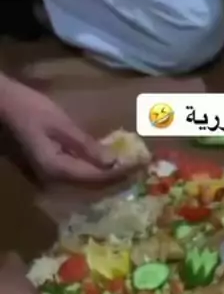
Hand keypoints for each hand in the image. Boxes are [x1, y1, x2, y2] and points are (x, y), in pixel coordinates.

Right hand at [0, 76, 136, 183]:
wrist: (1, 107)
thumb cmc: (28, 109)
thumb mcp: (61, 124)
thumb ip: (86, 145)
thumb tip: (113, 162)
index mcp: (58, 171)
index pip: (97, 177)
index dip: (120, 172)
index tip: (140, 164)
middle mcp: (55, 182)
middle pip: (94, 185)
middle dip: (118, 177)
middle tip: (141, 168)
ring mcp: (52, 179)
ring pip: (87, 183)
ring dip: (109, 176)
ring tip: (131, 167)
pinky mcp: (52, 172)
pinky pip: (80, 175)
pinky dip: (97, 171)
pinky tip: (110, 164)